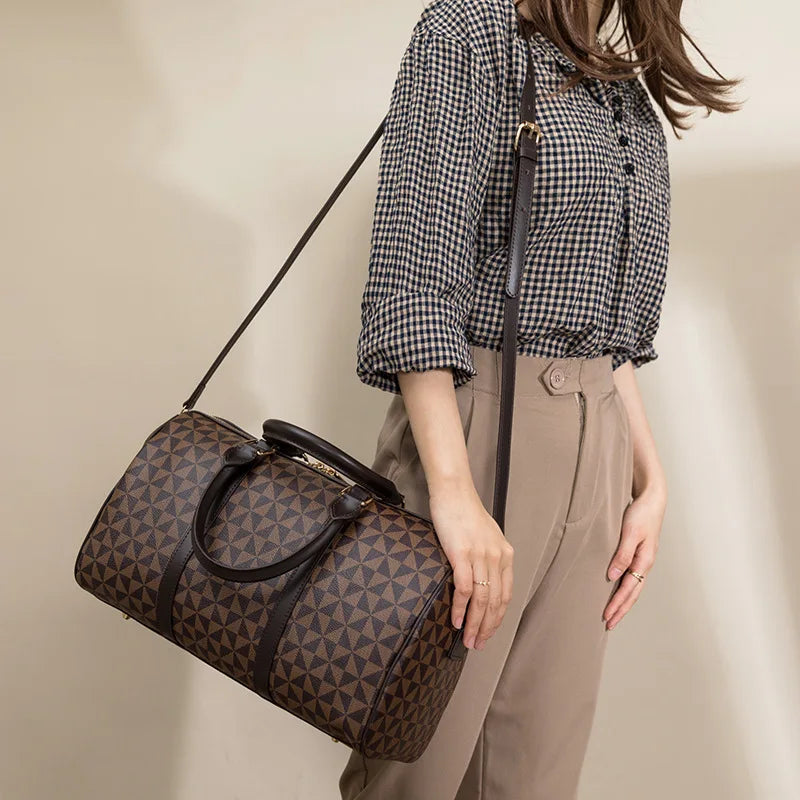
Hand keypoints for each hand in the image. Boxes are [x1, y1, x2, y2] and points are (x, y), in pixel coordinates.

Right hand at [429, 481, 514, 649]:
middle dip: (487, 628)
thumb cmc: (465, 512)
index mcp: (505, 555)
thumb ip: (488, 557)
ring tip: (467, 639)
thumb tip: (482, 579)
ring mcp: (480, 556)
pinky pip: (464, 588)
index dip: (498, 619)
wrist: (453, 492)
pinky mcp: (462, 553)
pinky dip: (460, 608)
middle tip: (478, 644)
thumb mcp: (486, 536)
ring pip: (482, 599)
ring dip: (474, 624)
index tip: (489, 633)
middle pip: (496, 602)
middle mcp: (496, 557)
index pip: (506, 596)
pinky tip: (456, 619)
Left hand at [603, 486, 665, 629]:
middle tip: (608, 625)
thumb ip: (621, 555)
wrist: (651, 499)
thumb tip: (612, 577)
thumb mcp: (630, 533)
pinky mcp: (638, 554)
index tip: (606, 618)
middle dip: (620, 610)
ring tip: (612, 614)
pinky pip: (631, 577)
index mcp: (644, 561)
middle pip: (632, 594)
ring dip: (623, 602)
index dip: (617, 605)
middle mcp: (644, 564)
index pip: (629, 590)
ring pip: (632, 587)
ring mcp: (642, 560)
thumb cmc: (641, 514)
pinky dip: (624, 589)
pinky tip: (616, 591)